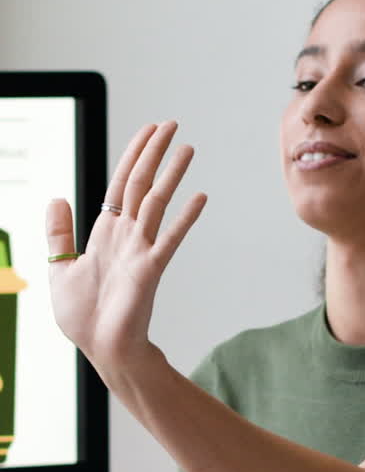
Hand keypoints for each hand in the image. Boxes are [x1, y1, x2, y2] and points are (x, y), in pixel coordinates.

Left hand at [46, 121, 206, 378]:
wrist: (101, 348)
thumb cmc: (84, 317)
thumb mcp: (59, 267)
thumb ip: (58, 232)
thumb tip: (57, 196)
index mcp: (106, 232)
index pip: (122, 184)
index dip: (133, 155)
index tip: (148, 131)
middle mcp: (127, 236)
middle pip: (142, 184)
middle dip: (155, 152)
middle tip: (172, 124)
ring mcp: (141, 251)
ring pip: (157, 203)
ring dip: (171, 174)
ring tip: (187, 148)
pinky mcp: (150, 270)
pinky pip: (170, 239)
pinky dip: (184, 218)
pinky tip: (199, 197)